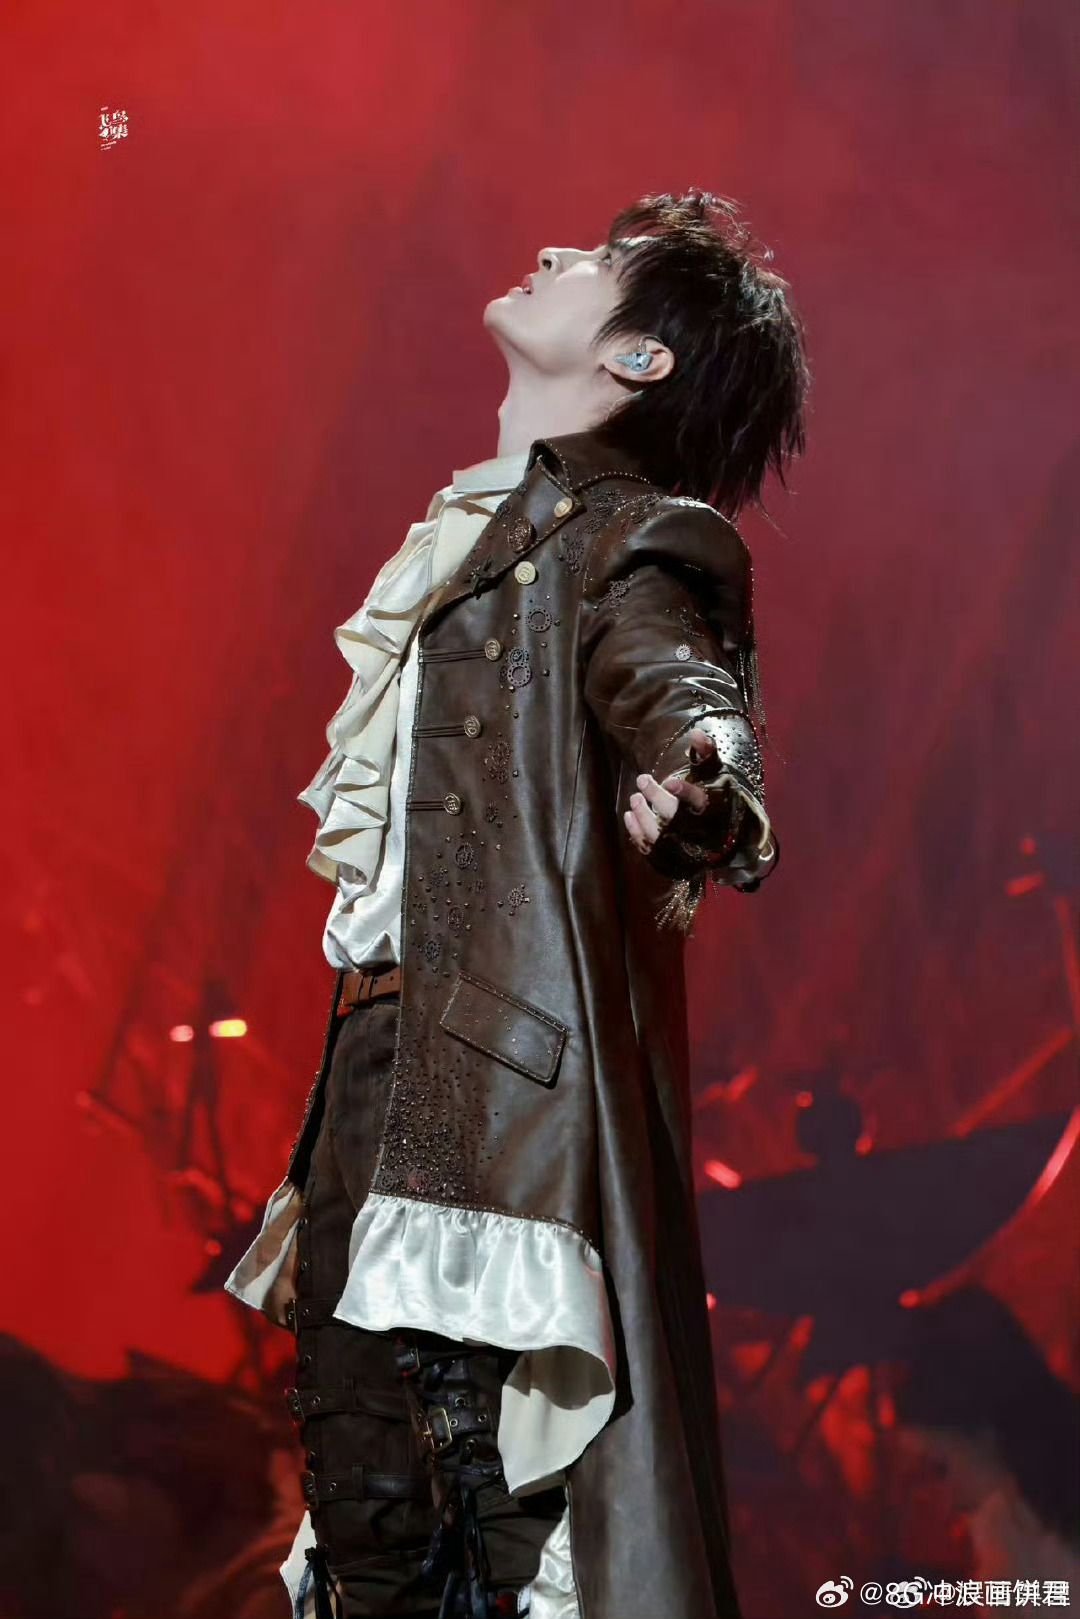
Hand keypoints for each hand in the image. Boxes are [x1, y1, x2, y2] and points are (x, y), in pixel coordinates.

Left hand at [623, 727, 718, 854]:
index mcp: (716, 810)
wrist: (728, 836)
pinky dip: (637, 833)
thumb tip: (697, 733)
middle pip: (677, 818)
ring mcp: (688, 848)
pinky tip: (629, 816)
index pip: (701, 802)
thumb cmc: (717, 797)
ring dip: (644, 816)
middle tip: (642, 779)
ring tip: (634, 798)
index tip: (669, 781)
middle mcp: (703, 832)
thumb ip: (706, 754)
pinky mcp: (676, 859)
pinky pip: (653, 850)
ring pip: (662, 836)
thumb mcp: (716, 774)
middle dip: (657, 798)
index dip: (685, 792)